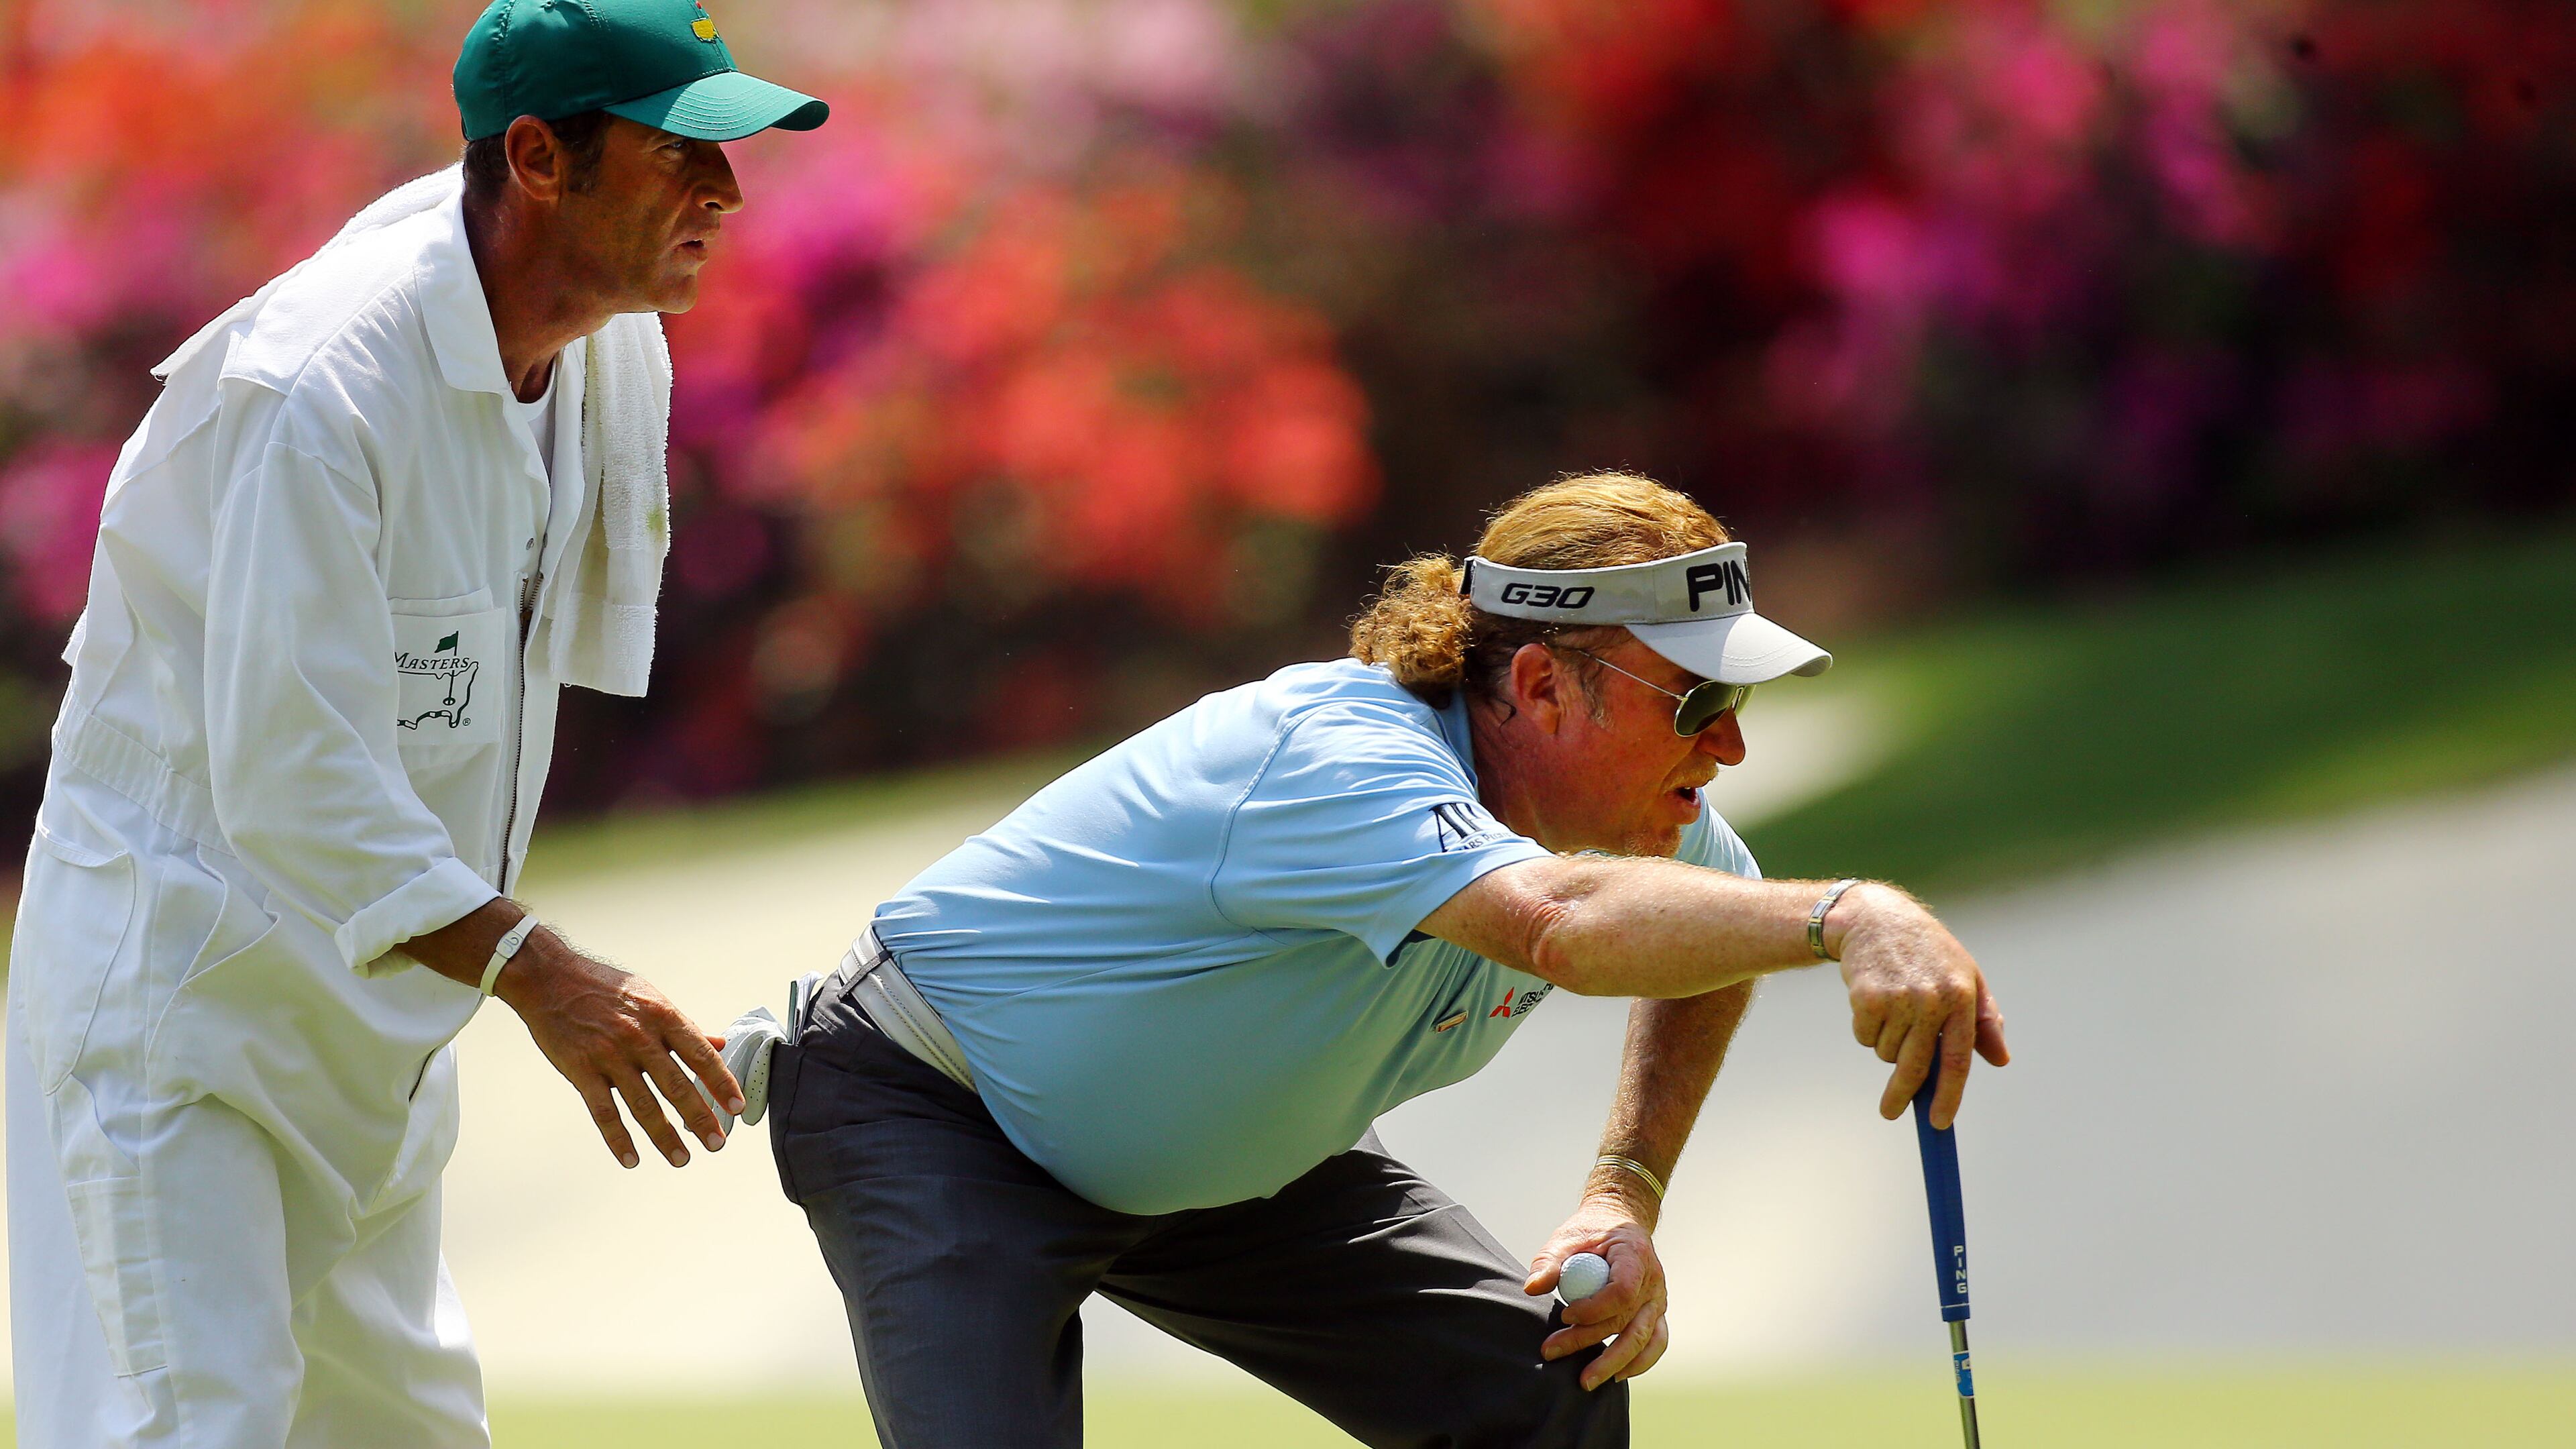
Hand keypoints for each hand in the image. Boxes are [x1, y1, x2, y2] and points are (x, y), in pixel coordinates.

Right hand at [495, 934, 744, 1168]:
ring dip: (664, 1136)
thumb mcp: (652, 998)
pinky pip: (604, 1112)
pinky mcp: (581, 1070)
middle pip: (677, 1086)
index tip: (737, 1107)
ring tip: (681, 1159)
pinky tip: (631, 1159)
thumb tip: (718, 1044)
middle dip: (701, 1118)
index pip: (701, 1056)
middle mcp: (640, 1037)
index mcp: (663, 1017)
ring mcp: (609, 1055)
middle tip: (717, 1143)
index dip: (721, 1083)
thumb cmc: (605, 987)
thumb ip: (684, 1027)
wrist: (550, 978)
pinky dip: (618, 1139)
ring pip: (643, 1105)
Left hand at [1526, 1191, 1669, 1389]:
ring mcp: (1658, 1299)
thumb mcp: (1568, 1236)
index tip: (1564, 1313)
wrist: (1620, 1223)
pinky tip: (1616, 1376)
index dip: (1594, 1308)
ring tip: (1586, 1380)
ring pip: (1643, 1338)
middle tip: (1552, 1352)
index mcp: (1635, 1255)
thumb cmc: (1592, 1230)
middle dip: (1588, 1342)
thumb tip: (1532, 1288)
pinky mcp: (1656, 1312)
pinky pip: (1656, 1342)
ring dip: (1614, 1362)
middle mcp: (1653, 1281)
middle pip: (1628, 1321)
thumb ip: (1549, 1261)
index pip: (1622, 1291)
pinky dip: (1640, 1362)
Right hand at [1829, 885, 2009, 1127]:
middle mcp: (1931, 999)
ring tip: (1891, 1011)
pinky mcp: (1866, 998)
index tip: (1939, 1122)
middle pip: (1916, 1066)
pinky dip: (1867, 1030)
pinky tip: (1872, 1001)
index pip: (1958, 1058)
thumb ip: (1984, 1019)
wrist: (1875, 919)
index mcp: (1962, 996)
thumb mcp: (1966, 977)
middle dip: (1902, 1095)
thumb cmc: (1927, 952)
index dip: (1949, 1095)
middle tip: (1891, 1112)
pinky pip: (1865, 1037)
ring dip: (1887, 1045)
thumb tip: (2000, 1060)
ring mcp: (1898, 999)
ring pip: (1887, 1053)